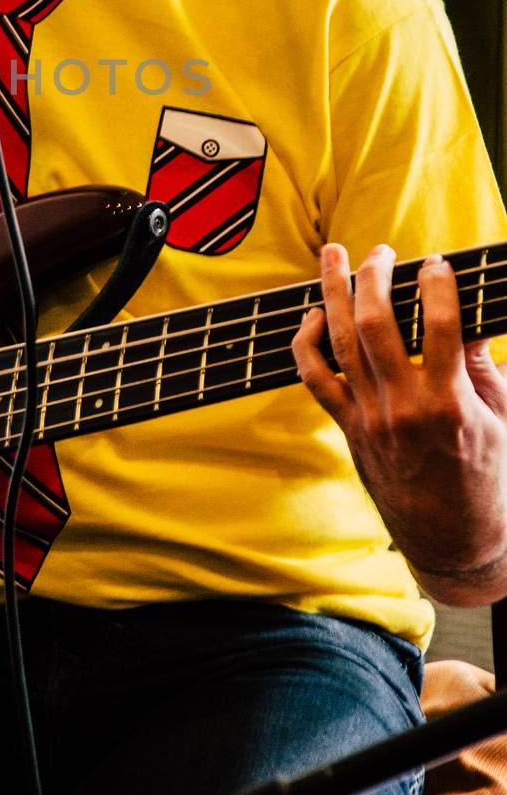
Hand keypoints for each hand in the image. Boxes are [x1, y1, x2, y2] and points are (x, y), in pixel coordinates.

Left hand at [292, 243, 506, 601]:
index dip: (437, 286)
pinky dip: (307, 343)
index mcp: (450, 405)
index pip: (440, 327)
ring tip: (333, 256)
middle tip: (381, 252)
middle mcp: (403, 408)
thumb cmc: (488, 481)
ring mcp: (370, 418)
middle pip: (375, 325)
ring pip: (340, 342)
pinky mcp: (349, 429)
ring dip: (333, 292)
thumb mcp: (501, 421)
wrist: (454, 543)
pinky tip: (313, 316)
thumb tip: (469, 318)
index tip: (437, 263)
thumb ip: (479, 367)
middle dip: (375, 277)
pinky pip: (315, 379)